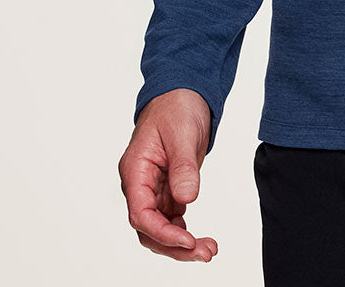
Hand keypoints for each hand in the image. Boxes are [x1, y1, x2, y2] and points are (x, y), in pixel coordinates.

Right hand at [118, 89, 217, 261]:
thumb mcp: (182, 133)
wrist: (184, 91)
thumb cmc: (177, 106)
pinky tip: (200, 237)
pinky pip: (171, 218)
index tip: (188, 241)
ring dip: (181, 243)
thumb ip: (183, 167)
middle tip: (205, 252)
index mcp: (136, 170)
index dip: (162, 233)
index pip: (141, 213)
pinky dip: (183, 231)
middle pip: (149, 228)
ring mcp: (153, 188)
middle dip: (174, 246)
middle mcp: (140, 184)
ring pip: (160, 227)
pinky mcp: (168, 188)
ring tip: (208, 249)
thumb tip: (186, 199)